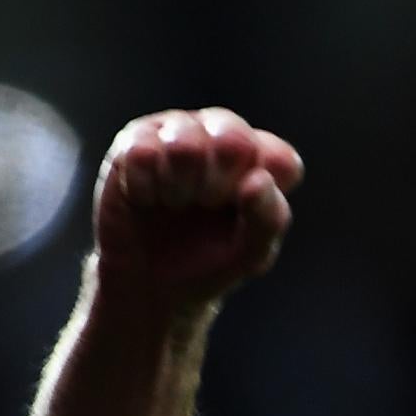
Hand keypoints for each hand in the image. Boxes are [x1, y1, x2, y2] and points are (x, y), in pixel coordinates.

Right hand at [91, 107, 303, 305]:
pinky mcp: (134, 139)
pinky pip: (143, 153)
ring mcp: (177, 132)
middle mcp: (221, 136)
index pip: (280, 160)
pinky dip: (147, 188)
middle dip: (220, 184)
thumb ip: (267, 221)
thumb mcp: (247, 257)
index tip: (242, 215)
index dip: (262, 191)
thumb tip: (258, 179)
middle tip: (206, 203)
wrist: (150, 284)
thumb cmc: (206, 263)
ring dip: (181, 186)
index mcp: (259, 163)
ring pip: (185, 141)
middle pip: (234, 137)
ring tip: (174, 202)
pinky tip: (146, 199)